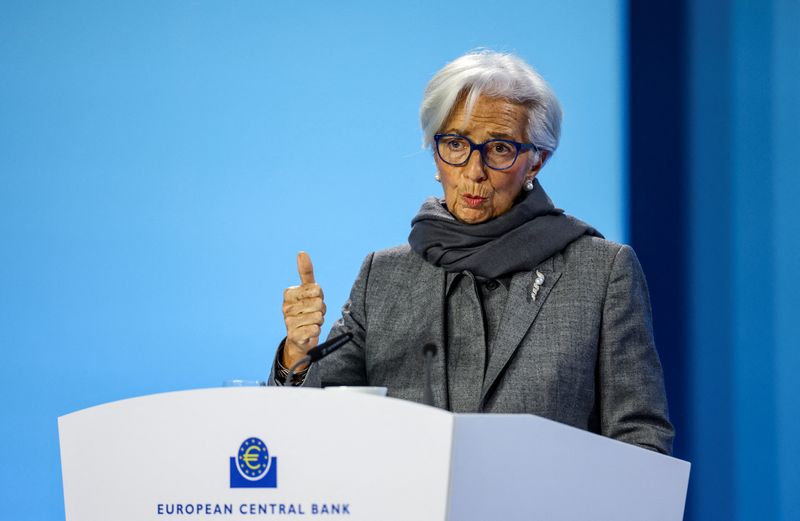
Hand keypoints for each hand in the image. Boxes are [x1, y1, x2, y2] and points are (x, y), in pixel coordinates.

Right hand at [281, 251, 326, 368]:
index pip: (317, 289)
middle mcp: (286, 307)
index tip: (312, 301)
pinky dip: (316, 331)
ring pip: (318, 317)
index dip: (320, 296)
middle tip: (313, 314)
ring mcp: (288, 322)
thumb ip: (305, 272)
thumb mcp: (307, 290)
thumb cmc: (306, 311)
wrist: (299, 339)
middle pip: (319, 303)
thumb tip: (301, 252)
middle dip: (320, 309)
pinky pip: (315, 329)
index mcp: (288, 293)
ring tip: (311, 323)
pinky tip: (309, 332)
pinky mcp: (294, 336)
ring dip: (319, 321)